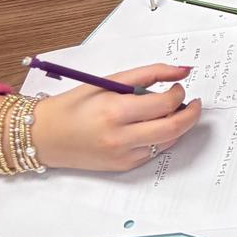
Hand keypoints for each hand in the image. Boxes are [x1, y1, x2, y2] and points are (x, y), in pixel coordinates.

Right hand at [0, 64, 201, 173]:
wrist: (43, 136)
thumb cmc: (74, 105)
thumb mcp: (108, 82)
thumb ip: (149, 74)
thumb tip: (184, 69)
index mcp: (114, 111)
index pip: (164, 104)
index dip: (178, 93)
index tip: (178, 86)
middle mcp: (119, 138)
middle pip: (173, 128)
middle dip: (191, 114)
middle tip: (193, 103)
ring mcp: (122, 156)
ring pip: (168, 142)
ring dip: (178, 126)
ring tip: (171, 112)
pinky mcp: (122, 167)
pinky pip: (154, 152)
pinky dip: (161, 138)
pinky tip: (152, 126)